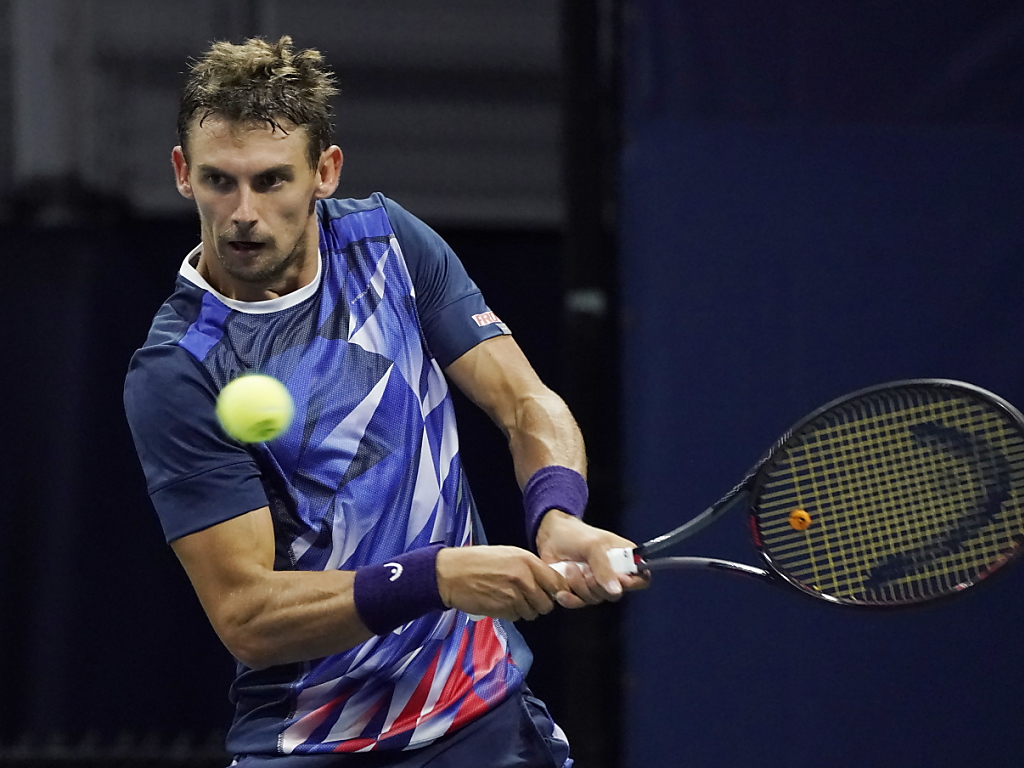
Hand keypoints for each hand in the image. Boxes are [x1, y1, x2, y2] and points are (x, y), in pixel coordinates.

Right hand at [435, 545, 570, 620]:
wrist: (452, 574)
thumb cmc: (477, 561)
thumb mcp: (507, 554)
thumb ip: (528, 566)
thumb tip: (546, 580)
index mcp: (527, 561)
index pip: (557, 582)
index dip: (556, 590)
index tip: (551, 592)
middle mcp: (524, 579)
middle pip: (547, 602)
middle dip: (541, 604)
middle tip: (530, 598)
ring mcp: (514, 596)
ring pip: (533, 613)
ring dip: (526, 610)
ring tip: (512, 600)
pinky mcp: (503, 610)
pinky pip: (517, 617)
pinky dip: (512, 614)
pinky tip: (501, 603)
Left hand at [534, 511, 649, 607]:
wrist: (550, 535)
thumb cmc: (577, 534)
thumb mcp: (593, 545)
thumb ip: (605, 567)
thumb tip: (616, 590)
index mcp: (624, 559)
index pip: (641, 578)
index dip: (633, 583)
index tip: (620, 579)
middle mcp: (613, 575)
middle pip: (616, 594)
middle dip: (597, 584)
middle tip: (586, 568)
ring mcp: (595, 585)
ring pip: (595, 599)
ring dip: (580, 586)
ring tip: (571, 567)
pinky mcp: (579, 592)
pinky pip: (579, 603)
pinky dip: (570, 599)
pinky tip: (562, 592)